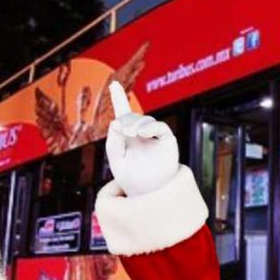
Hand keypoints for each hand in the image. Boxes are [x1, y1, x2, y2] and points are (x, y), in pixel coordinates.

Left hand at [105, 81, 178, 196]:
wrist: (150, 195)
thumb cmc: (132, 179)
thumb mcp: (116, 160)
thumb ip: (113, 142)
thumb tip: (116, 122)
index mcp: (128, 138)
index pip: (123, 115)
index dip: (119, 99)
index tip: (114, 84)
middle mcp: (142, 134)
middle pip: (133, 117)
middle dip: (126, 120)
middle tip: (122, 130)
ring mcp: (155, 137)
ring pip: (145, 120)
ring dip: (136, 123)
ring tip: (131, 133)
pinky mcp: (167, 141)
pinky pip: (160, 127)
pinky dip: (150, 127)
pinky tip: (142, 132)